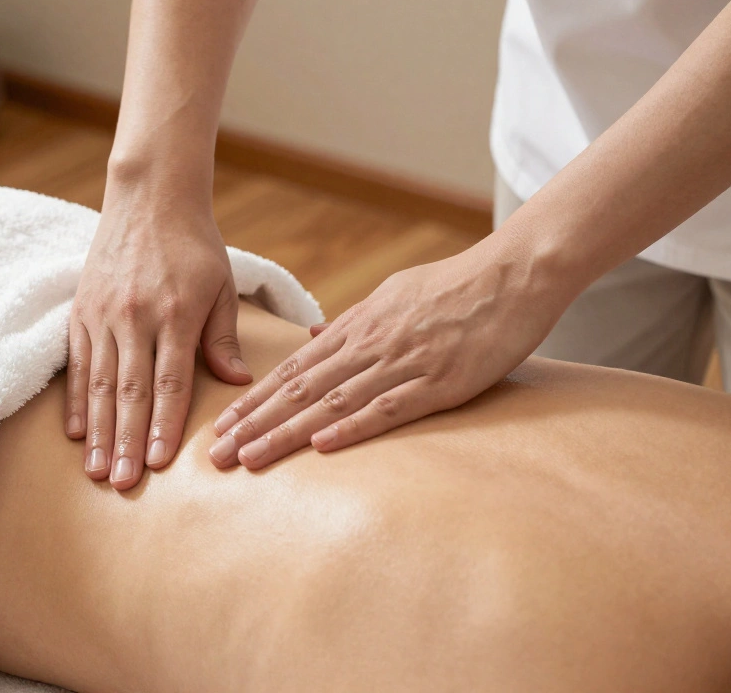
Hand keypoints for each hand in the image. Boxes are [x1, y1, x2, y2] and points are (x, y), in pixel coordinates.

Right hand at [68, 173, 251, 489]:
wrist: (149, 195)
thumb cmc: (194, 243)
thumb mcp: (221, 284)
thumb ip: (223, 335)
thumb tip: (236, 382)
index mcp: (175, 313)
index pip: (170, 382)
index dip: (165, 426)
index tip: (160, 465)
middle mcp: (134, 317)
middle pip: (130, 391)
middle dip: (126, 442)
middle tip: (122, 484)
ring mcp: (103, 314)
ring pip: (98, 383)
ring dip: (98, 432)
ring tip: (96, 471)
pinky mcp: (81, 310)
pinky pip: (77, 363)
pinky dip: (75, 400)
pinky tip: (76, 434)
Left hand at [208, 240, 566, 468]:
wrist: (514, 272)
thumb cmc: (455, 285)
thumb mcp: (392, 294)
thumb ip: (351, 319)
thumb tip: (313, 333)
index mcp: (357, 326)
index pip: (292, 369)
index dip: (254, 399)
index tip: (222, 424)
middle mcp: (369, 345)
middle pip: (299, 389)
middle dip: (254, 424)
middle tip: (216, 453)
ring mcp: (402, 363)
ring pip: (330, 402)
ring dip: (285, 433)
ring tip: (249, 457)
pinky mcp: (439, 382)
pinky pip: (387, 408)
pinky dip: (351, 427)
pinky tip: (320, 445)